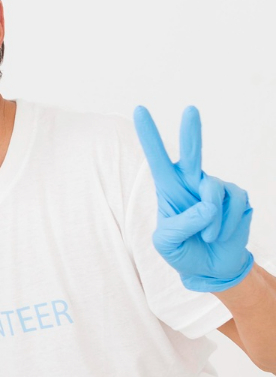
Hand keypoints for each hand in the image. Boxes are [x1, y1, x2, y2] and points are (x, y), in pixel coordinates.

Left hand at [134, 106, 254, 292]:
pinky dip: (225, 225)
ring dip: (210, 221)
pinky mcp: (237, 197)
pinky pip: (233, 206)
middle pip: (192, 153)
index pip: (157, 158)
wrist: (210, 268)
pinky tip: (221, 234)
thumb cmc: (182, 250)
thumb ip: (179, 225)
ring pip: (213, 192)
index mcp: (168, 188)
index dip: (148, 135)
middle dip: (191, 131)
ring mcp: (216, 188)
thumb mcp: (166, 243)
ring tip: (206, 237)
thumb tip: (206, 207)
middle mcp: (192, 182)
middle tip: (190, 109)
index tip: (139, 110)